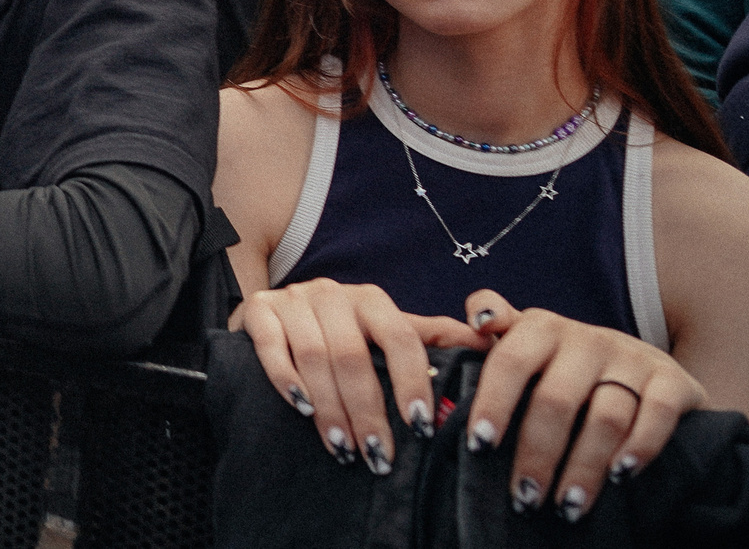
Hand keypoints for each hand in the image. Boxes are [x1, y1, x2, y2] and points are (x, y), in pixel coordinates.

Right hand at [235, 278, 482, 473]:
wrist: (276, 308)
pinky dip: (287, 380)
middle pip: (353, 356)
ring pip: (314, 357)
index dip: (412, 382)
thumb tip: (490, 343)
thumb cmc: (342, 331)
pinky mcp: (259, 310)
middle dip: (368, 411)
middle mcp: (332, 293)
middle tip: (379, 456)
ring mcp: (293, 299)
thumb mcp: (385, 330)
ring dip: (329, 407)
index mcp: (371, 299)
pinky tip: (301, 409)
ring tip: (343, 448)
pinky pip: (271, 346)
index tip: (421, 426)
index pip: (401, 338)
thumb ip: (432, 337)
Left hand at [463, 290, 704, 519]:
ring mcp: (631, 357)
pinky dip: (641, 446)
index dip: (493, 402)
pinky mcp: (672, 379)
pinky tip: (621, 475)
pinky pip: (658, 413)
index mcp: (541, 328)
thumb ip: (499, 332)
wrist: (648, 364)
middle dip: (537, 453)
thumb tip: (472, 323)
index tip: (479, 445)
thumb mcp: (531, 342)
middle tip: (524, 496)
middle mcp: (586, 338)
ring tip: (567, 504)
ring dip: (584, 466)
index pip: (510, 362)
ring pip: (605, 417)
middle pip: (556, 399)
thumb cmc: (569, 363)